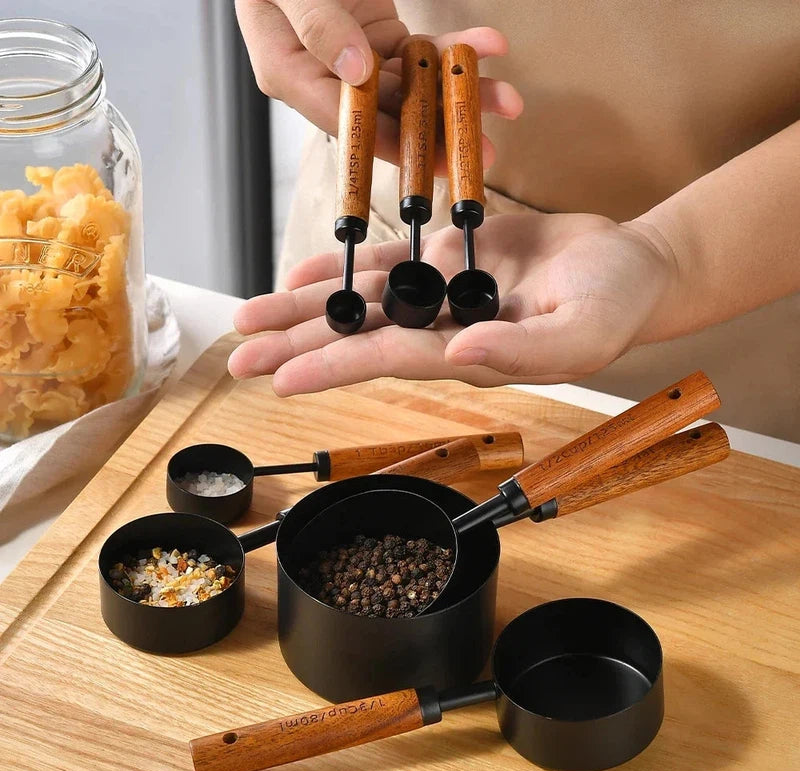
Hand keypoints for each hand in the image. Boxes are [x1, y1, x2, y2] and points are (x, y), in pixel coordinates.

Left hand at [227, 212, 679, 392]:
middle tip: (239, 356)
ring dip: (304, 308)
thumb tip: (462, 348)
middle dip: (297, 345)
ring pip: (359, 302)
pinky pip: (384, 264)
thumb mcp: (582, 333)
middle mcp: (443, 329)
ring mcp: (440, 294)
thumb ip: (522, 347)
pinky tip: (303, 272)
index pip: (390, 360)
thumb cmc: (615, 305)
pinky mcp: (446, 260)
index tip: (283, 378)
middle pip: (357, 337)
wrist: (628, 268)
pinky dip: (344, 267)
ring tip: (250, 318)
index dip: (335, 367)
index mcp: (469, 352)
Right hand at [235, 0, 522, 169]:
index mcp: (291, 75)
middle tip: (484, 150)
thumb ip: (317, 26)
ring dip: (460, 92)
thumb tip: (356, 70)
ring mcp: (357, 61)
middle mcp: (326, 78)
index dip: (391, 143)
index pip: (346, 121)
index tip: (433, 158)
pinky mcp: (381, 39)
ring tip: (507, 101)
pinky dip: (454, 49)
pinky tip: (489, 46)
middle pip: (387, 116)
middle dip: (440, 131)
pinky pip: (422, 51)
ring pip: (413, 87)